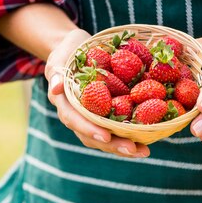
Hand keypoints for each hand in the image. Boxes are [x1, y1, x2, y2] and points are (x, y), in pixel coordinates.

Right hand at [45, 28, 149, 157]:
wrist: (79, 52)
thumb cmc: (71, 51)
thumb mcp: (62, 55)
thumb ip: (57, 70)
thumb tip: (55, 88)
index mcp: (64, 103)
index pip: (74, 120)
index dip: (89, 129)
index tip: (106, 136)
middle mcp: (77, 118)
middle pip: (92, 137)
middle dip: (113, 145)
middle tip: (132, 149)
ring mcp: (91, 121)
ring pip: (105, 141)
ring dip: (124, 148)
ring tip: (144, 152)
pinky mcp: (105, 120)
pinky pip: (116, 133)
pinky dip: (130, 139)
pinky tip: (146, 144)